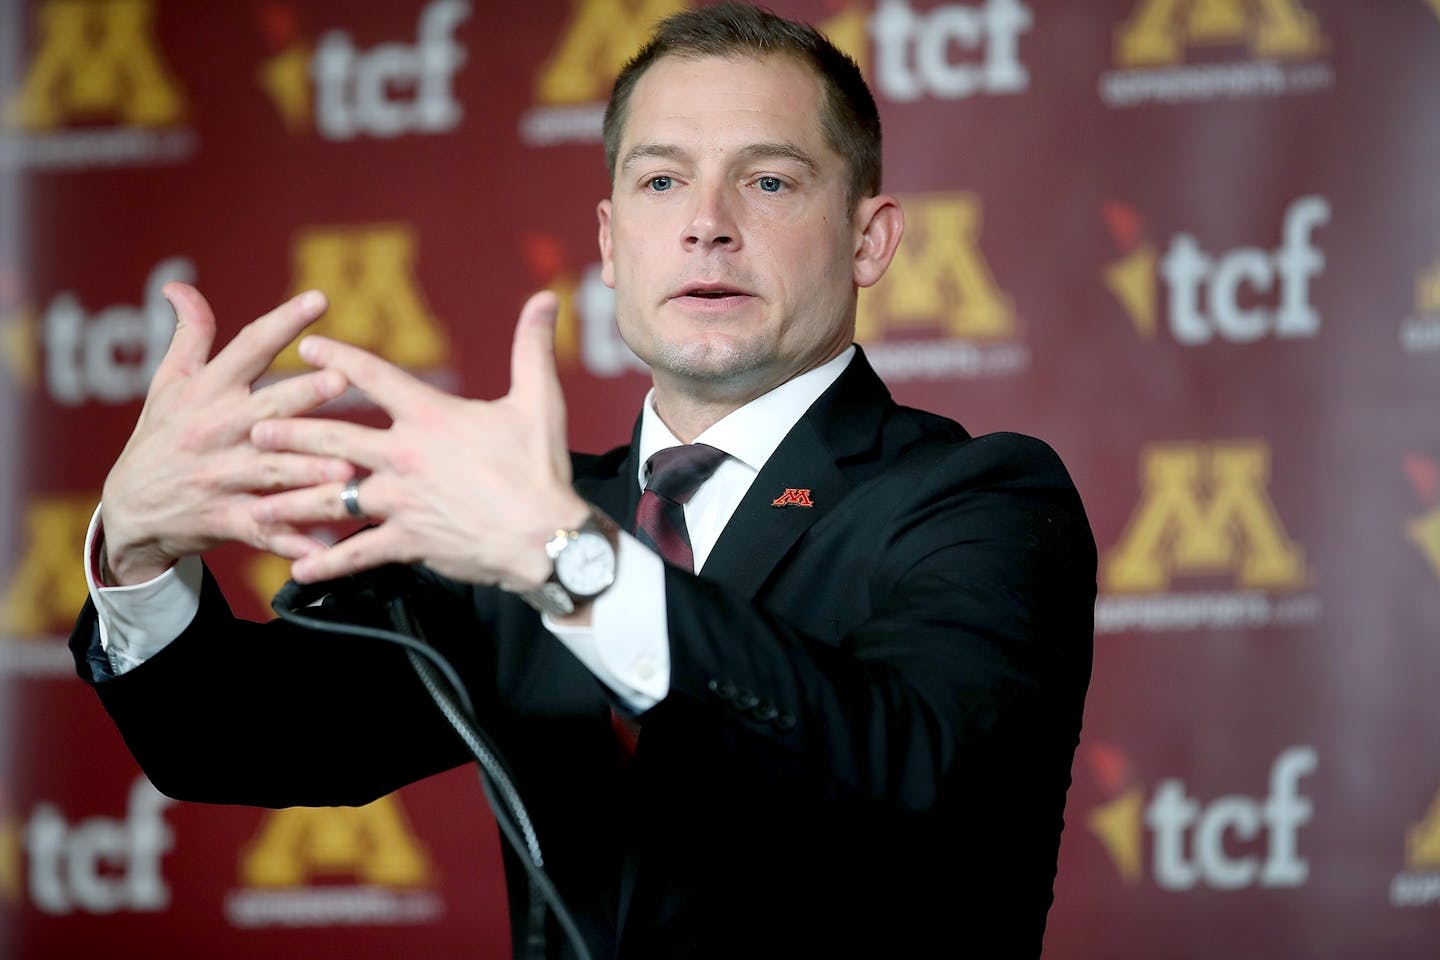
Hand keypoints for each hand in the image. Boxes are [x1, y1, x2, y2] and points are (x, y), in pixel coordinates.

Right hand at [100, 284, 354, 584]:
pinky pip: (264, 530)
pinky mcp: (226, 519)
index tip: (320, 299)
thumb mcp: (168, 384)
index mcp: (208, 392)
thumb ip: (188, 335)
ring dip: (308, 471)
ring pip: (271, 472)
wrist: (129, 511)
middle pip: (266, 409)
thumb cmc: (160, 436)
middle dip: (303, 396)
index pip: (248, 348)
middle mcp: (216, 431)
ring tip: (347, 467)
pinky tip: (324, 547)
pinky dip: (291, 541)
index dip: (282, 322)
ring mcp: (221, 478)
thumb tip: (179, 284)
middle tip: (342, 381)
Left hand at [249, 291, 587, 587]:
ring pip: (331, 498)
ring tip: (257, 500)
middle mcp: (404, 455)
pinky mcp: (407, 540)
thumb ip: (532, 347)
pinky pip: (356, 553)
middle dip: (290, 433)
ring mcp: (401, 500)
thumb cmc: (541, 468)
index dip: (337, 357)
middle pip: (333, 438)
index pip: (374, 376)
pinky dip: (326, 563)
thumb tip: (545, 298)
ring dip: (290, 499)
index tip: (306, 348)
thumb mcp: (540, 401)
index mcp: (431, 416)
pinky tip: (298, 568)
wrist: (544, 537)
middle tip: (255, 429)